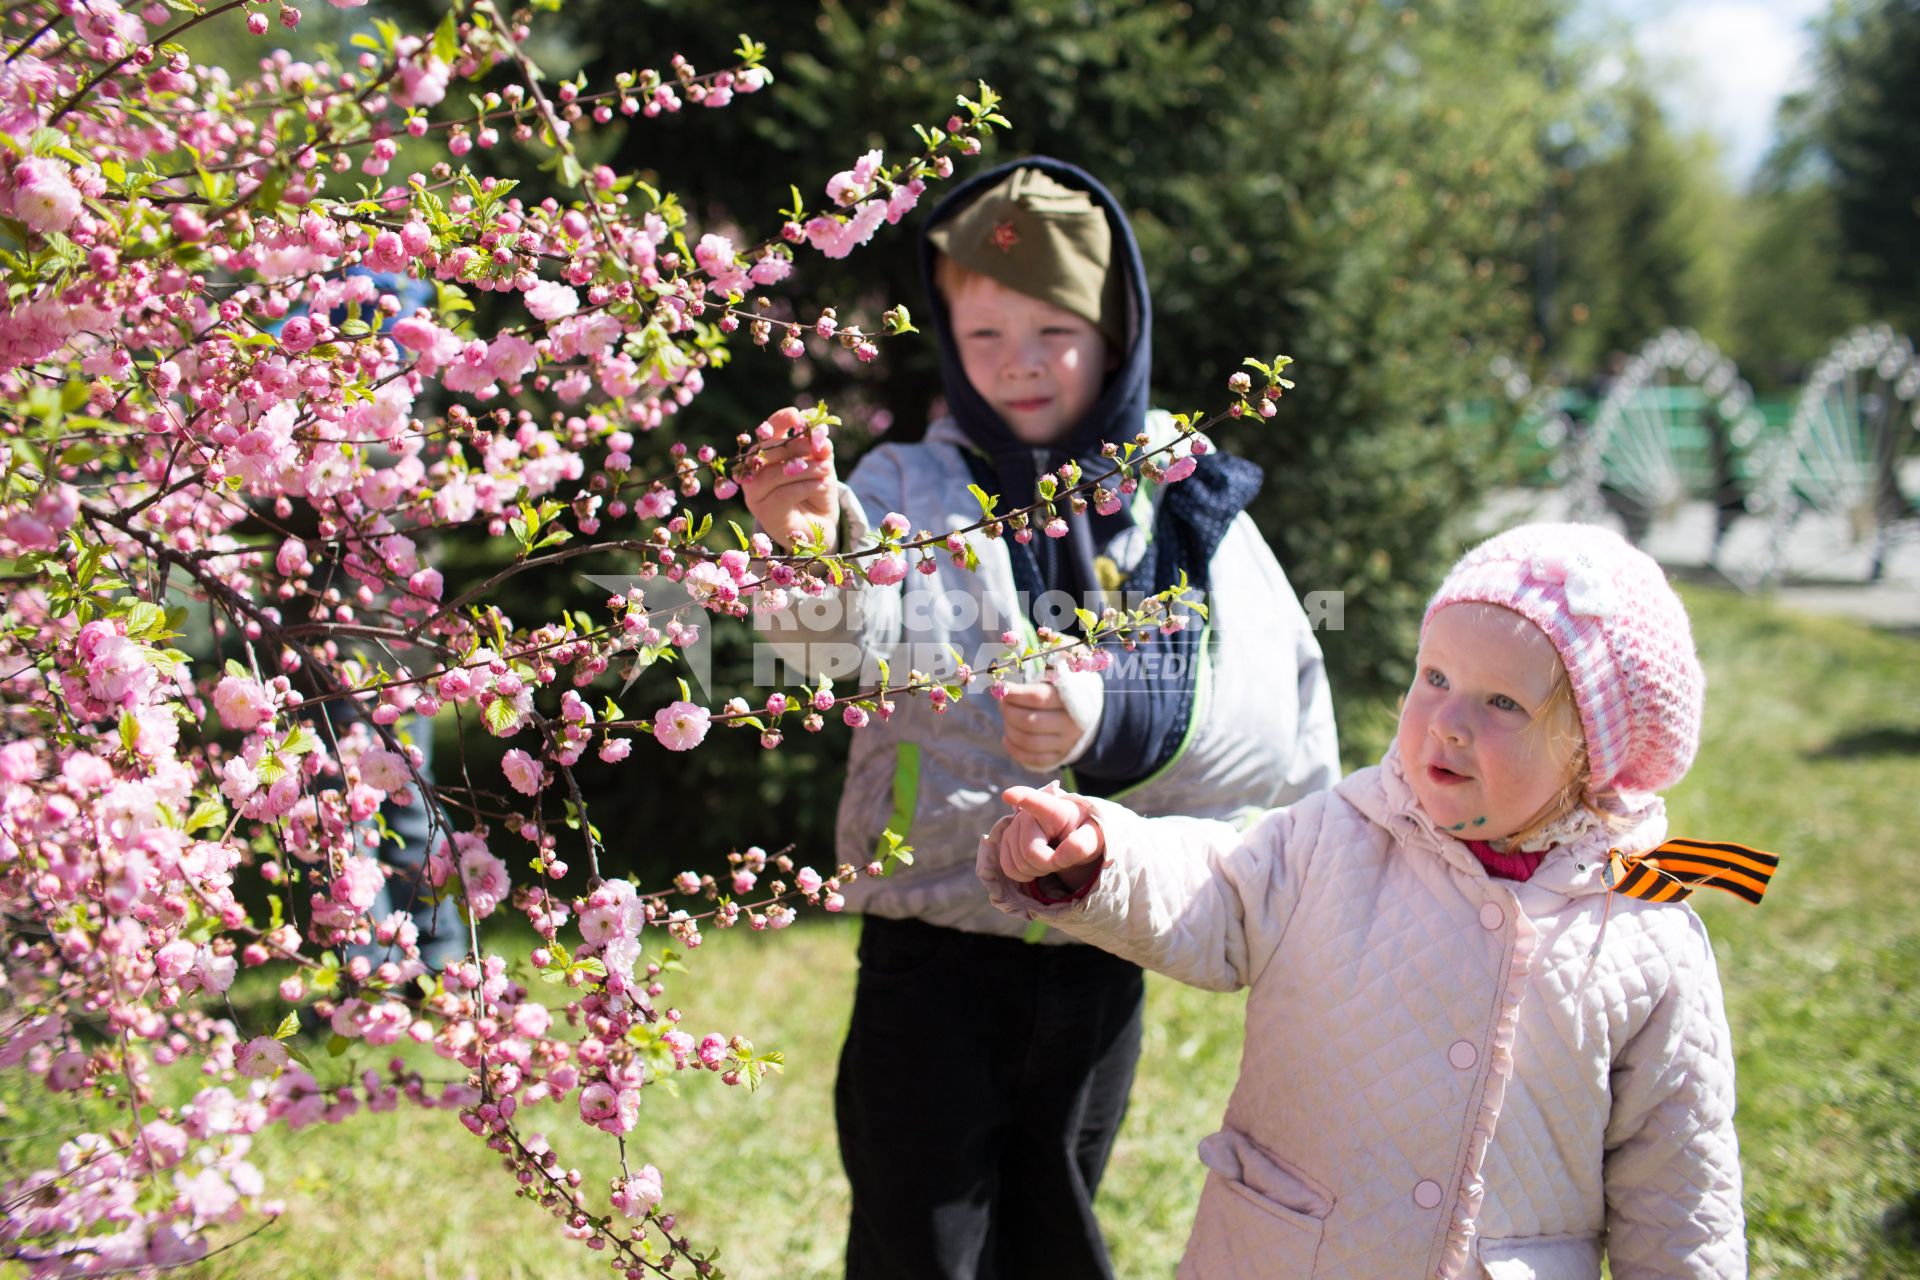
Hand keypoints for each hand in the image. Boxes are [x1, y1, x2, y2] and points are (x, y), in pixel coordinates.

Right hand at [739, 406, 839, 552]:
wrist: (819, 527)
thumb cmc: (815, 491)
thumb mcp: (822, 466)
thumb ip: (821, 452)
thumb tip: (822, 439)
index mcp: (766, 455)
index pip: (767, 432)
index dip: (779, 421)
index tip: (797, 416)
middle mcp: (754, 473)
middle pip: (767, 453)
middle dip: (795, 447)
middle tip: (819, 449)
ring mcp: (755, 494)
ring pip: (774, 475)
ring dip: (804, 469)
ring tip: (827, 470)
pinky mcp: (764, 513)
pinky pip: (782, 495)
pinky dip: (805, 487)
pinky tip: (823, 484)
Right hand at [996, 783, 1103, 887]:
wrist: (1073, 837)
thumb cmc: (1083, 834)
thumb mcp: (1093, 837)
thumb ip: (1081, 845)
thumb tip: (1059, 857)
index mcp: (1053, 808)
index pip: (1035, 801)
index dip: (1020, 797)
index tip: (1008, 795)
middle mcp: (1027, 814)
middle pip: (1029, 852)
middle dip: (1047, 865)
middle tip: (1061, 858)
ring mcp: (1013, 827)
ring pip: (1018, 863)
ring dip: (1037, 871)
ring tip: (1050, 858)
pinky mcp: (1005, 840)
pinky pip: (1007, 867)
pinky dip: (1023, 875)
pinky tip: (1036, 866)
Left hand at [997, 682, 1084, 770]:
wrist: (1085, 719)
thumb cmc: (1062, 696)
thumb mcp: (1054, 684)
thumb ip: (1031, 686)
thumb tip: (1002, 690)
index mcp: (1070, 700)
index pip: (1038, 697)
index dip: (1016, 694)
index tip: (1003, 689)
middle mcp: (1070, 724)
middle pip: (1031, 722)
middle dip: (1009, 712)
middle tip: (1002, 704)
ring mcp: (1065, 744)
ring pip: (1030, 742)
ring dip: (1010, 730)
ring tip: (1006, 720)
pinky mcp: (1059, 757)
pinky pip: (1033, 759)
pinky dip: (1015, 750)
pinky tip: (1006, 739)